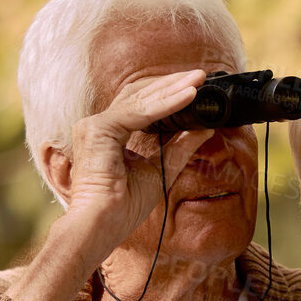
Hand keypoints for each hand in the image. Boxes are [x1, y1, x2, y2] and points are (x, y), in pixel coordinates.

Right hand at [61, 69, 217, 249]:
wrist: (102, 225)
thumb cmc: (123, 206)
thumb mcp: (161, 170)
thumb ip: (179, 148)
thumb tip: (205, 128)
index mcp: (109, 134)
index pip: (140, 104)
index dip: (167, 93)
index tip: (195, 87)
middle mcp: (99, 126)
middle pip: (139, 95)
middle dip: (172, 84)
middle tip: (201, 75)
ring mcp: (95, 125)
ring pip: (140, 99)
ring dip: (172, 88)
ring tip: (198, 81)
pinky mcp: (98, 129)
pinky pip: (138, 112)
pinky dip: (165, 104)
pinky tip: (188, 97)